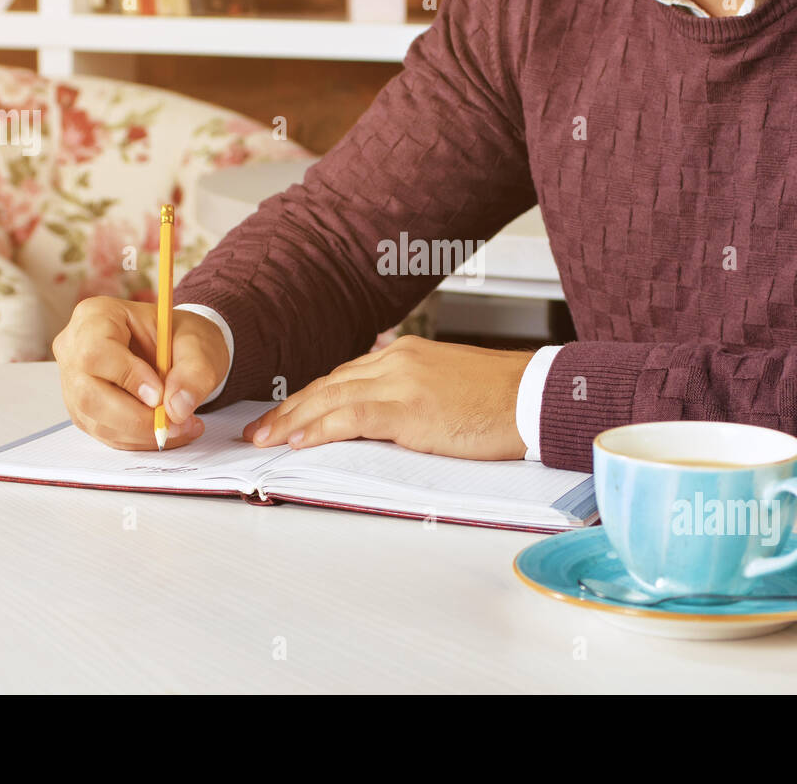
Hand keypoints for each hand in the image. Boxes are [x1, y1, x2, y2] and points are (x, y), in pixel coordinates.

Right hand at [52, 296, 229, 449]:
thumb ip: (194, 373)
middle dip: (137, 418)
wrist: (177, 349)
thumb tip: (177, 408)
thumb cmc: (181, 337)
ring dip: (142, 433)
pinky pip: (106, 433)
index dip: (128, 378)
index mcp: (95, 316)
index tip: (160, 394)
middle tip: (177, 422)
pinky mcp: (83, 409)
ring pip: (97, 421)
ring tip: (183, 426)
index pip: (96, 352)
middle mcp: (75, 348)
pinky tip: (168, 430)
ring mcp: (74, 382)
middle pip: (89, 395)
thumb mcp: (199, 345)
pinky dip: (140, 439)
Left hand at [243, 336, 531, 459]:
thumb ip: (415, 395)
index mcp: (407, 354)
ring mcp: (402, 381)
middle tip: (259, 430)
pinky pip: (352, 417)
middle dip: (289, 410)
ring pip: (331, 398)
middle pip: (329, 384)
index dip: (310, 398)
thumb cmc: (503, 399)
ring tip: (266, 440)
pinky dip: (321, 428)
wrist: (537, 396)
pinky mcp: (411, 407)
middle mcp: (398, 360)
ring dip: (293, 421)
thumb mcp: (450, 388)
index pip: (345, 376)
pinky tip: (300, 442)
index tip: (286, 416)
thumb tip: (388, 421)